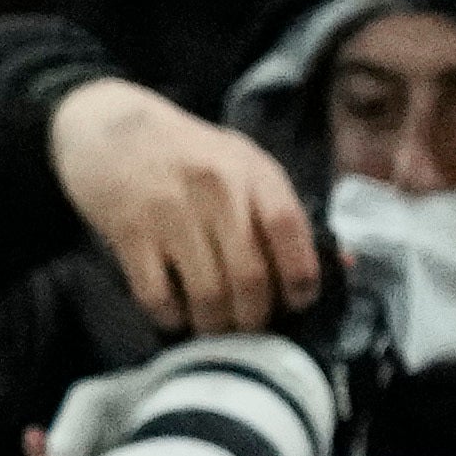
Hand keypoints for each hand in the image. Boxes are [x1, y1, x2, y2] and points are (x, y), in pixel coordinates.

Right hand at [44, 75, 320, 335]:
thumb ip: (282, 210)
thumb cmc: (188, 153)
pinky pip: (158, 296)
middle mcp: (216, 191)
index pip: (288, 229)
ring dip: (214, 326)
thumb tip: (344, 262)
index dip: (300, 275)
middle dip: (254, 317)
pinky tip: (176, 314)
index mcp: (251, 172)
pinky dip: (171, 318)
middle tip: (249, 329)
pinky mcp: (130, 235)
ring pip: (206, 294)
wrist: (111, 127)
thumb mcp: (243, 164)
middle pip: (249, 276)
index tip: (298, 302)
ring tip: (215, 328)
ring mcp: (170, 214)